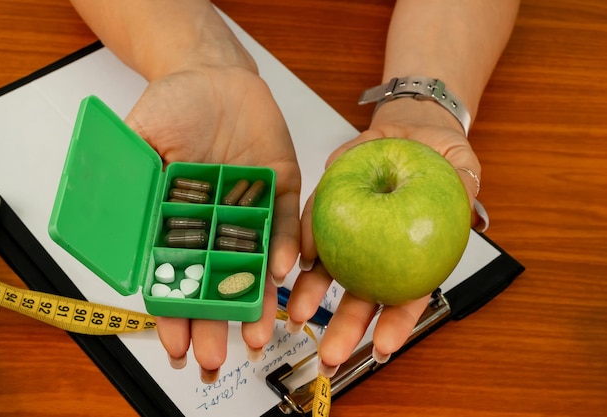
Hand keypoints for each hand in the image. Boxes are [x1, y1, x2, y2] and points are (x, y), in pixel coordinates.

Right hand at [125, 63, 300, 382]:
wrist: (214, 75)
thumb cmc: (172, 104)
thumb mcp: (136, 139)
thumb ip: (124, 179)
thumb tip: (105, 220)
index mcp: (177, 218)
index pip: (174, 274)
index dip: (173, 310)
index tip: (174, 344)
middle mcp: (216, 221)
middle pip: (216, 279)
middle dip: (215, 319)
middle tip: (214, 355)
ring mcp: (250, 207)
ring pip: (254, 262)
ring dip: (256, 299)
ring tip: (256, 333)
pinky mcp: (280, 187)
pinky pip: (286, 221)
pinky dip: (285, 245)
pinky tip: (282, 270)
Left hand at [287, 98, 480, 375]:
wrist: (411, 130)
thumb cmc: (439, 155)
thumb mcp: (463, 168)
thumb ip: (465, 191)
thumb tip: (469, 214)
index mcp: (414, 253)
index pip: (407, 295)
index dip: (396, 323)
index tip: (383, 348)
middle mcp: (379, 250)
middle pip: (362, 294)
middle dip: (346, 328)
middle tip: (331, 355)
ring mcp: (353, 232)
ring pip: (329, 270)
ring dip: (312, 296)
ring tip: (298, 318)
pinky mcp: (331, 207)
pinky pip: (314, 226)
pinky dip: (303, 245)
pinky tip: (292, 264)